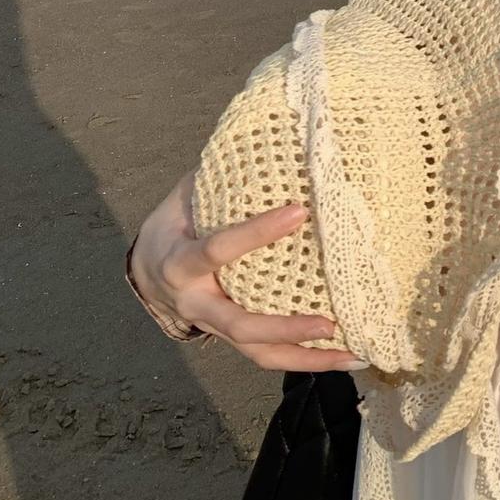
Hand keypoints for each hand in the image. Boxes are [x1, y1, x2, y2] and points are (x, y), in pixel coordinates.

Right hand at [129, 171, 365, 371]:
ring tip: (351, 354)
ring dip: (305, 358)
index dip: (256, 232)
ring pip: (257, 352)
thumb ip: (223, 179)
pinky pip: (265, 354)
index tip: (299, 211)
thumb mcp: (188, 194)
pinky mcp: (231, 337)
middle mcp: (196, 302)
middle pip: (240, 324)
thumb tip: (270, 140)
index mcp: (182, 261)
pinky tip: (342, 355)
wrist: (148, 268)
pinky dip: (303, 358)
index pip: (219, 249)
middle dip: (286, 326)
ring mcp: (214, 325)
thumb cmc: (178, 220)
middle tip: (330, 322)